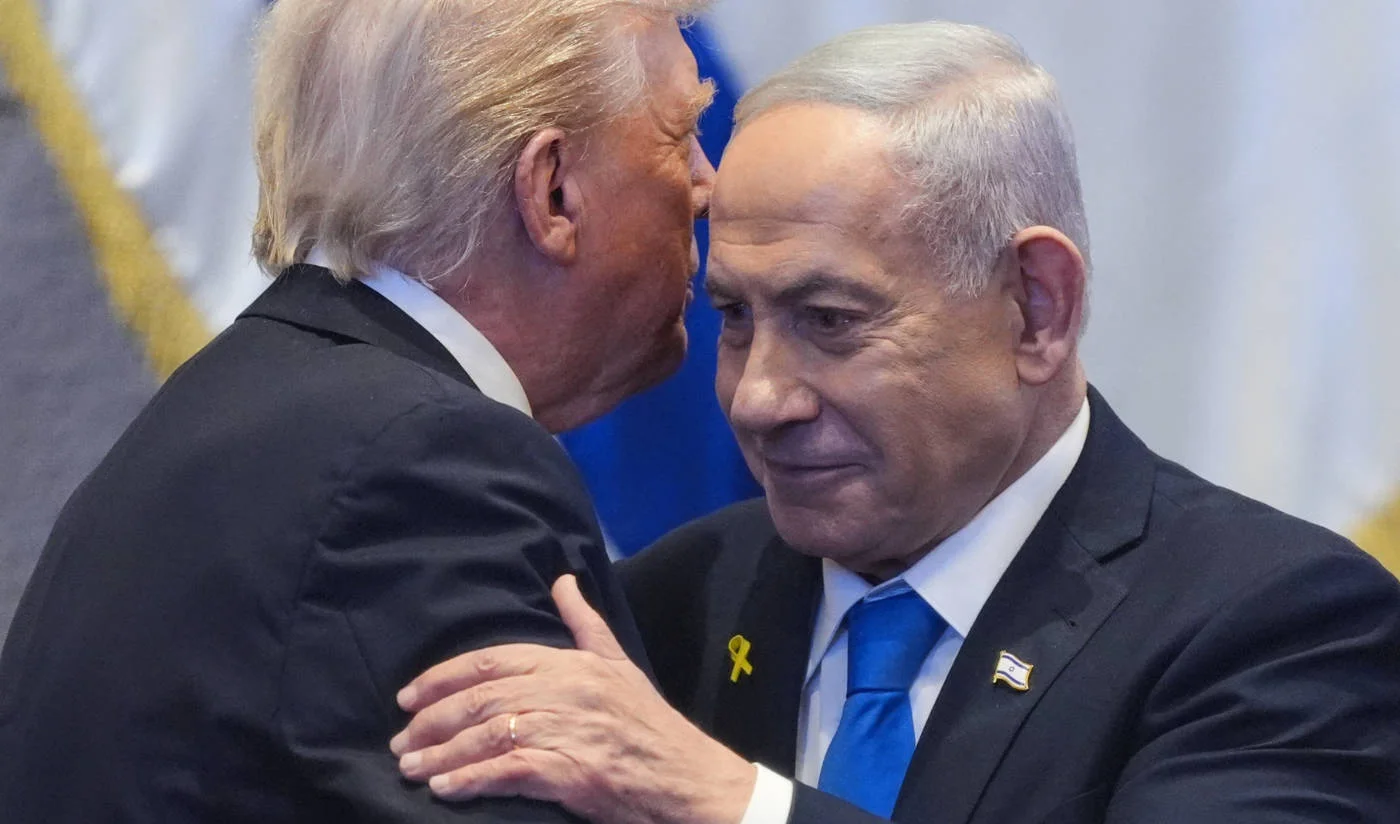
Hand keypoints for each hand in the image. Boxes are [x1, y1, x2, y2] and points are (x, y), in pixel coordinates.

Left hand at [390, 575, 756, 823]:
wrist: (688, 778)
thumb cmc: (650, 724)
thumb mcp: (620, 663)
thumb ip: (585, 623)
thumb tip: (562, 581)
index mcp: (571, 663)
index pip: (492, 661)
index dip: (443, 678)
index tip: (408, 696)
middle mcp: (564, 690)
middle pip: (481, 699)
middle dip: (431, 720)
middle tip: (400, 741)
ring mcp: (565, 730)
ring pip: (487, 735)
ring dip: (441, 754)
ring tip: (412, 768)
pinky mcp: (569, 772)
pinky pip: (507, 772)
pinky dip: (471, 779)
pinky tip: (446, 788)